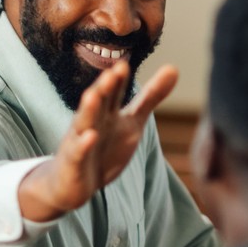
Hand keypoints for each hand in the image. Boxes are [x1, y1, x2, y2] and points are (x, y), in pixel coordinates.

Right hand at [18, 60, 178, 220]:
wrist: (75, 182)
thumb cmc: (105, 147)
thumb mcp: (132, 122)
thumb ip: (150, 97)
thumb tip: (174, 68)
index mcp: (107, 112)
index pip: (113, 92)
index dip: (118, 80)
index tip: (124, 64)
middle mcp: (92, 122)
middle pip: (98, 102)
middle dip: (104, 88)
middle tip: (112, 72)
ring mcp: (80, 140)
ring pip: (84, 122)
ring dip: (87, 110)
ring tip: (91, 95)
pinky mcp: (73, 162)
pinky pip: (78, 152)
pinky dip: (83, 145)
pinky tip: (90, 137)